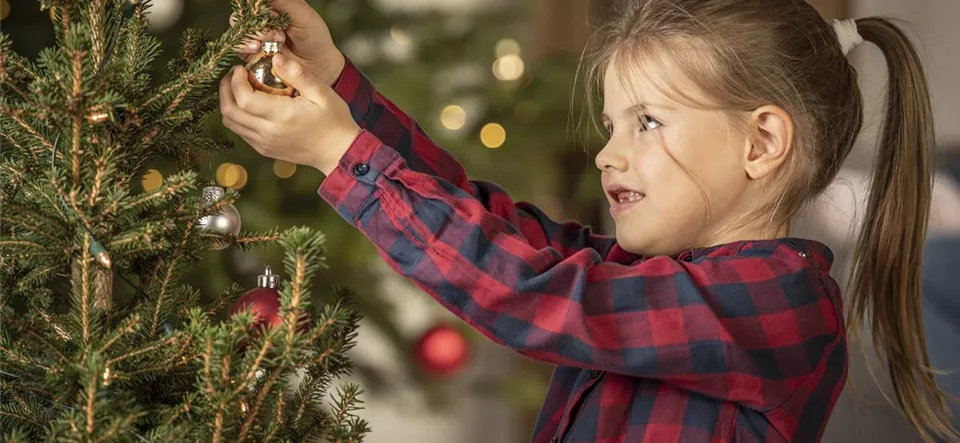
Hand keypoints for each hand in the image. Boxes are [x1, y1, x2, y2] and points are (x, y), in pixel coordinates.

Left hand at [219, 53, 360, 174]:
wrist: (339, 152)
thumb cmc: (334, 121)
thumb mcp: (322, 92)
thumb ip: (298, 74)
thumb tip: (276, 57)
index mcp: (281, 116)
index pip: (243, 98)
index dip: (235, 81)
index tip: (240, 68)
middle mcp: (268, 132)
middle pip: (229, 112)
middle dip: (225, 90)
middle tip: (234, 76)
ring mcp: (264, 144)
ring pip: (231, 124)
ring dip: (229, 104)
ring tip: (240, 89)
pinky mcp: (265, 150)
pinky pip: (241, 132)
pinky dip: (239, 116)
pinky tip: (251, 105)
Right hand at [231, 0, 344, 85]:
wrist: (319, 67)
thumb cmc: (315, 38)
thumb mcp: (304, 15)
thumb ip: (283, 3)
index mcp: (274, 6)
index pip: (255, 3)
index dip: (255, 6)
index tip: (264, 12)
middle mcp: (262, 20)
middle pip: (244, 14)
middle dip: (258, 23)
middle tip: (279, 34)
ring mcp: (255, 36)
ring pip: (239, 29)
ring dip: (253, 35)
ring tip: (270, 42)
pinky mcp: (251, 53)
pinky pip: (237, 47)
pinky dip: (244, 46)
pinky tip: (258, 48)